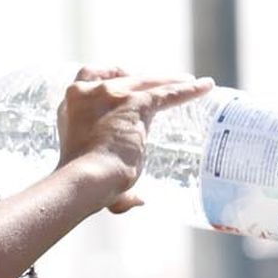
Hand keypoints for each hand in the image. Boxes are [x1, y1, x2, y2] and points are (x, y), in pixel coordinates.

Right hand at [55, 66, 214, 213]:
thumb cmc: (83, 184)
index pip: (88, 77)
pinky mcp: (138, 103)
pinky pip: (168, 92)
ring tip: (186, 81)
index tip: (121, 83)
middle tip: (159, 86)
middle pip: (122, 77)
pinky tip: (205, 86)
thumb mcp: (87, 172)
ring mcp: (114, 95)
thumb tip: (139, 201)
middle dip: (142, 80)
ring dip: (168, 80)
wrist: (86, 179)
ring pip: (147, 82)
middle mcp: (90, 92)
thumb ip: (116, 190)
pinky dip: (189, 89)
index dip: (106, 78)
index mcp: (72, 105)